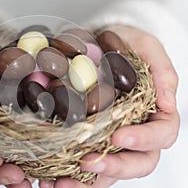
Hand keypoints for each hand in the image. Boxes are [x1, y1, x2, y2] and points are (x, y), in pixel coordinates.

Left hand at [39, 25, 179, 187]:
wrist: (97, 44)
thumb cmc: (125, 45)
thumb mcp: (145, 47)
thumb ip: (162, 71)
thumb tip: (169, 103)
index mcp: (156, 114)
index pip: (161, 135)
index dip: (144, 139)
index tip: (120, 135)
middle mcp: (137, 132)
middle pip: (137, 162)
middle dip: (115, 167)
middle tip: (88, 163)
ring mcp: (112, 139)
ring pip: (108, 170)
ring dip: (87, 182)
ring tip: (61, 183)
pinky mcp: (89, 140)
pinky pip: (83, 165)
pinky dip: (70, 175)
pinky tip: (49, 179)